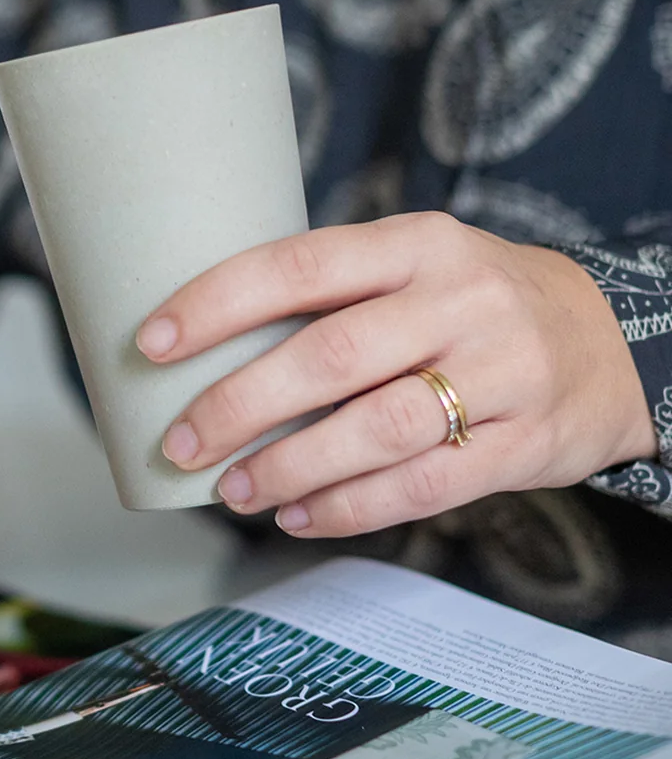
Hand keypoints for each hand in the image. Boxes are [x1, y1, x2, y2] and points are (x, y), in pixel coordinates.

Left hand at [136, 212, 656, 537]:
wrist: (606, 341)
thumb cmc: (468, 303)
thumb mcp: (413, 265)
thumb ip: (333, 295)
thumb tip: (206, 349)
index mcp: (415, 243)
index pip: (300, 265)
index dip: (218, 304)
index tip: (152, 342)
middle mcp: (461, 299)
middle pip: (330, 356)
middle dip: (240, 405)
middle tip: (182, 441)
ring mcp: (502, 372)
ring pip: (377, 429)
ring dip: (290, 466)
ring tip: (232, 489)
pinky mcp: (526, 443)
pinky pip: (426, 486)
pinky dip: (351, 507)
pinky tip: (298, 515)